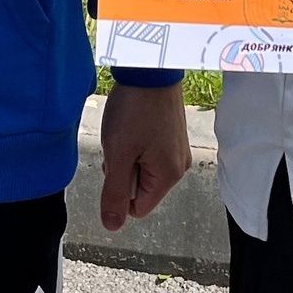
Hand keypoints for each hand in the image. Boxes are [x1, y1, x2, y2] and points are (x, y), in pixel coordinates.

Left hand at [99, 80, 190, 231]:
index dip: (120, 188)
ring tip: (127, 128)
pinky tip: (133, 120)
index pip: (138, 207)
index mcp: (169, 176)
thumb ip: (115, 193)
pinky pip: (149, 150)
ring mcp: (178, 147)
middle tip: (121, 141)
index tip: (118, 160)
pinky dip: (136, 140)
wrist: (151, 66)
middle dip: (124, 169)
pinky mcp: (172, 132)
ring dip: (128, 153)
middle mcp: (179, 165)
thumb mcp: (119, 154)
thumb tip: (112, 226)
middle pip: (141, 186)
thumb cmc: (135, 109)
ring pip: (143, 166)